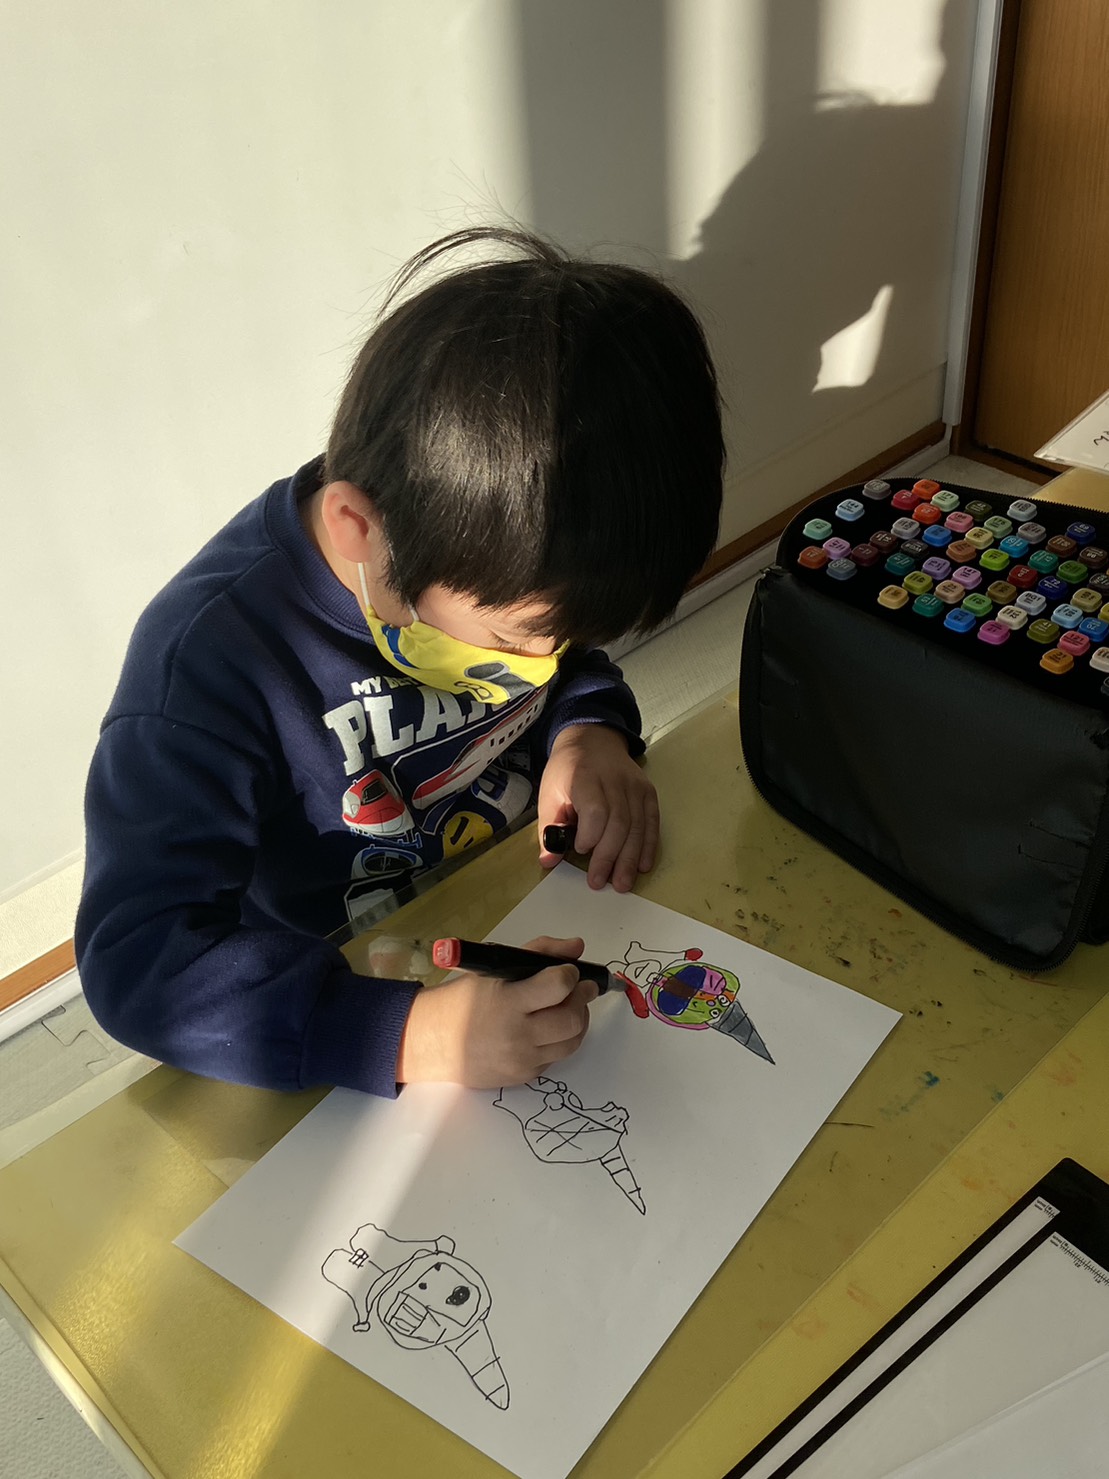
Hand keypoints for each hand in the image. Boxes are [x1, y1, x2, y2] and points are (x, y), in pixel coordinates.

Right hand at [395, 936, 596, 1087]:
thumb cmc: (463, 1000)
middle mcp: (517, 1034)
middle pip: (572, 1019)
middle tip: (580, 988)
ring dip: (578, 1020)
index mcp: (507, 1002)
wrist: (433, 1042)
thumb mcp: (494, 968)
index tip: (569, 970)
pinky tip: (546, 1028)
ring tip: (567, 1007)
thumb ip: (539, 953)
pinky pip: (556, 1057)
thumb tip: (577, 946)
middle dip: (583, 999)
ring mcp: (522, 1060)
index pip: (558, 987)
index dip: (570, 974)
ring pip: (572, 1042)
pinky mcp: (524, 1077)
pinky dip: (558, 1040)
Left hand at [538, 724, 658, 891]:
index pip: (596, 810)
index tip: (580, 850)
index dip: (591, 835)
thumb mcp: (549, 793)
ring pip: (637, 826)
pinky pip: (652, 822)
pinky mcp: (648, 792)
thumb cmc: (567, 770)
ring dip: (630, 858)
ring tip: (622, 883)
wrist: (592, 740)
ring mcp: (635, 786)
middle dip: (610, 857)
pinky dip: (649, 846)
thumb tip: (549, 860)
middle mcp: (615, 780)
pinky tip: (643, 866)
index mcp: (585, 777)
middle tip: (600, 882)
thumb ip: (549, 827)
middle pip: (619, 823)